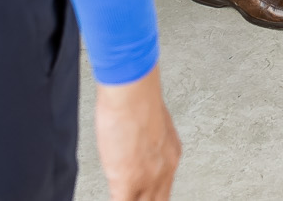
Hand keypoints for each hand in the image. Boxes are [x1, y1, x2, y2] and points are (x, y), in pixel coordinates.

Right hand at [93, 68, 179, 200]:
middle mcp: (164, 169)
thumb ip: (148, 141)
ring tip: (123, 195)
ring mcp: (147, 179)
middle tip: (134, 196)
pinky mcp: (128, 182)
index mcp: (171, 154)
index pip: (164, 186)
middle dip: (146, 200)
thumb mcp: (152, 122)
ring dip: (131, 200)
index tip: (142, 193)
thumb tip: (136, 142)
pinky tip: (112, 196)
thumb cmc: (138, 96)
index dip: (151, 193)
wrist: (132, 91)